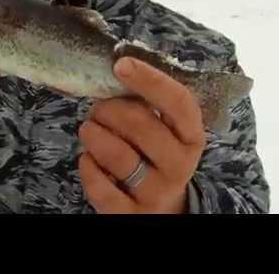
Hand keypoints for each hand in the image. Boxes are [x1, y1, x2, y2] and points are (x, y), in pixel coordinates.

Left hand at [78, 57, 205, 213]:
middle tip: (97, 109)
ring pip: (117, 155)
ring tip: (89, 130)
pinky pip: (99, 185)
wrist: (162, 207)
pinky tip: (89, 158)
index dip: (150, 80)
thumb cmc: (154, 153)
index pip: (179, 102)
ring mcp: (156, 192)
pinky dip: (87, 165)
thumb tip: (116, 68)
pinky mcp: (129, 214)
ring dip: (93, 134)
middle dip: (108, 109)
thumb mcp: (162, 129)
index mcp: (191, 136)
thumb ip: (145, 102)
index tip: (121, 64)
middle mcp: (179, 165)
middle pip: (141, 125)